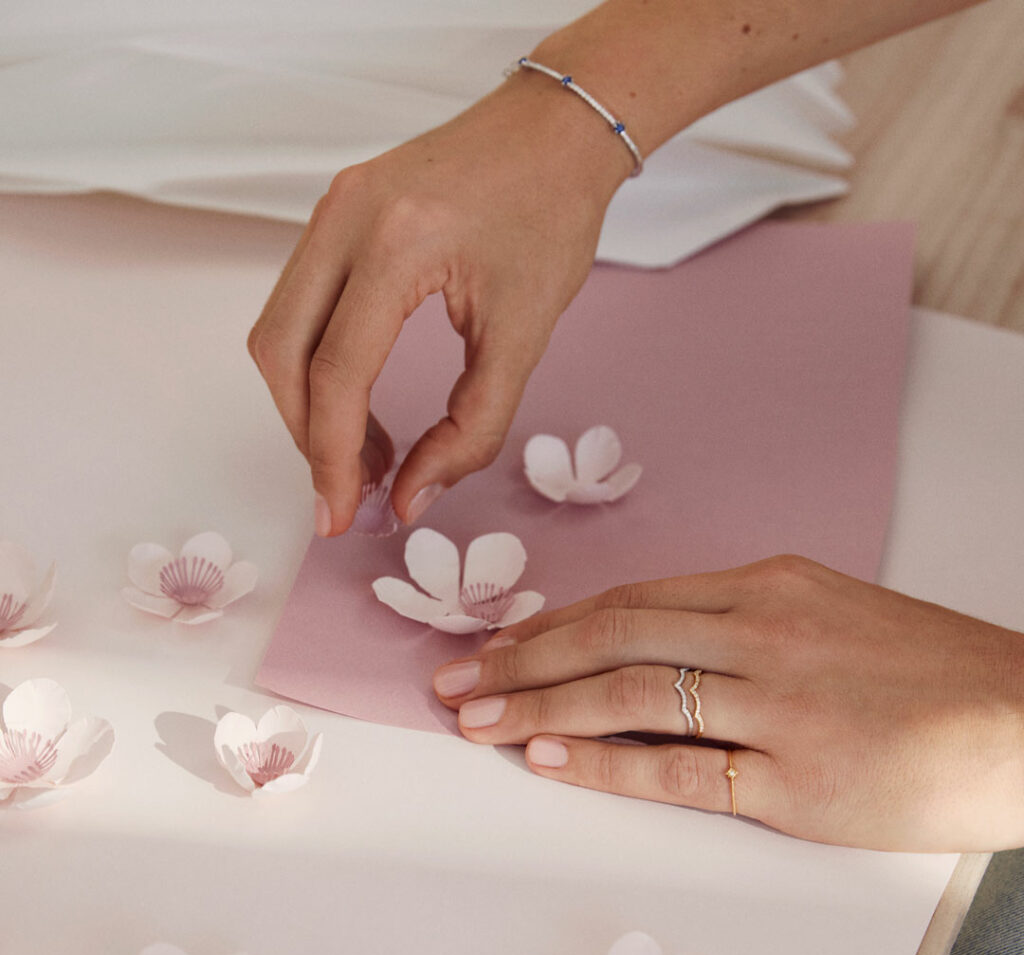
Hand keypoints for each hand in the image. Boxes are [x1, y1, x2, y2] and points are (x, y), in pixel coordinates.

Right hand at [247, 74, 628, 534]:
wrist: (555, 130)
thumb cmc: (553, 219)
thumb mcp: (527, 333)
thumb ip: (473, 427)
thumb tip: (411, 498)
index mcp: (396, 243)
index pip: (336, 373)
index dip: (332, 459)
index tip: (341, 517)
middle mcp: (344, 218)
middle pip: (282, 354)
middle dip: (307, 436)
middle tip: (350, 492)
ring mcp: (331, 208)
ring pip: (279, 329)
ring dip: (307, 402)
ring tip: (364, 453)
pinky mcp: (335, 210)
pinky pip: (299, 301)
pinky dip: (316, 361)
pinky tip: (357, 398)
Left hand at [432, 555, 1023, 851]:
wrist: (1021, 715)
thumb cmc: (922, 665)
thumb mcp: (823, 611)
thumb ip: (738, 621)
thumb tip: (651, 641)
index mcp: (764, 585)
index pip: (631, 600)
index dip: (554, 624)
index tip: (500, 643)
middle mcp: (759, 631)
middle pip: (612, 636)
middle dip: (523, 658)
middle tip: (458, 680)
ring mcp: (774, 703)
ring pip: (628, 695)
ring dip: (540, 706)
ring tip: (478, 719)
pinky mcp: (795, 778)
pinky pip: (678, 767)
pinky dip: (604, 762)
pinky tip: (548, 758)